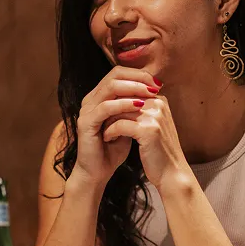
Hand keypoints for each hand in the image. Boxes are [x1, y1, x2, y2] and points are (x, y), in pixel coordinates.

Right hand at [73, 66, 161, 186]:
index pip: (119, 73)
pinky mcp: (86, 123)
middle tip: (155, 86)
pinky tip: (138, 106)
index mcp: (100, 96)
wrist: (98, 172)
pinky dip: (123, 105)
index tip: (158, 83)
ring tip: (150, 93)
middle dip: (138, 78)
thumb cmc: (113, 148)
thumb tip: (154, 91)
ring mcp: (86, 110)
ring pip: (110, 87)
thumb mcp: (129, 123)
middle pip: (114, 75)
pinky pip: (105, 107)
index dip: (139, 74)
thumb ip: (135, 107)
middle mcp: (91, 99)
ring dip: (133, 88)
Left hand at [101, 92, 187, 189]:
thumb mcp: (152, 125)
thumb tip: (118, 98)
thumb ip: (141, 110)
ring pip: (120, 110)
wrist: (172, 173)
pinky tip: (108, 138)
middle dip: (110, 110)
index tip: (107, 114)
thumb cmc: (160, 151)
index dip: (115, 102)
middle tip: (101, 121)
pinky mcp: (148, 130)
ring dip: (108, 120)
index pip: (131, 90)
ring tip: (104, 130)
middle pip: (124, 98)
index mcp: (160, 100)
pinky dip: (110, 131)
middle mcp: (159, 104)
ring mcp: (155, 116)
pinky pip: (120, 124)